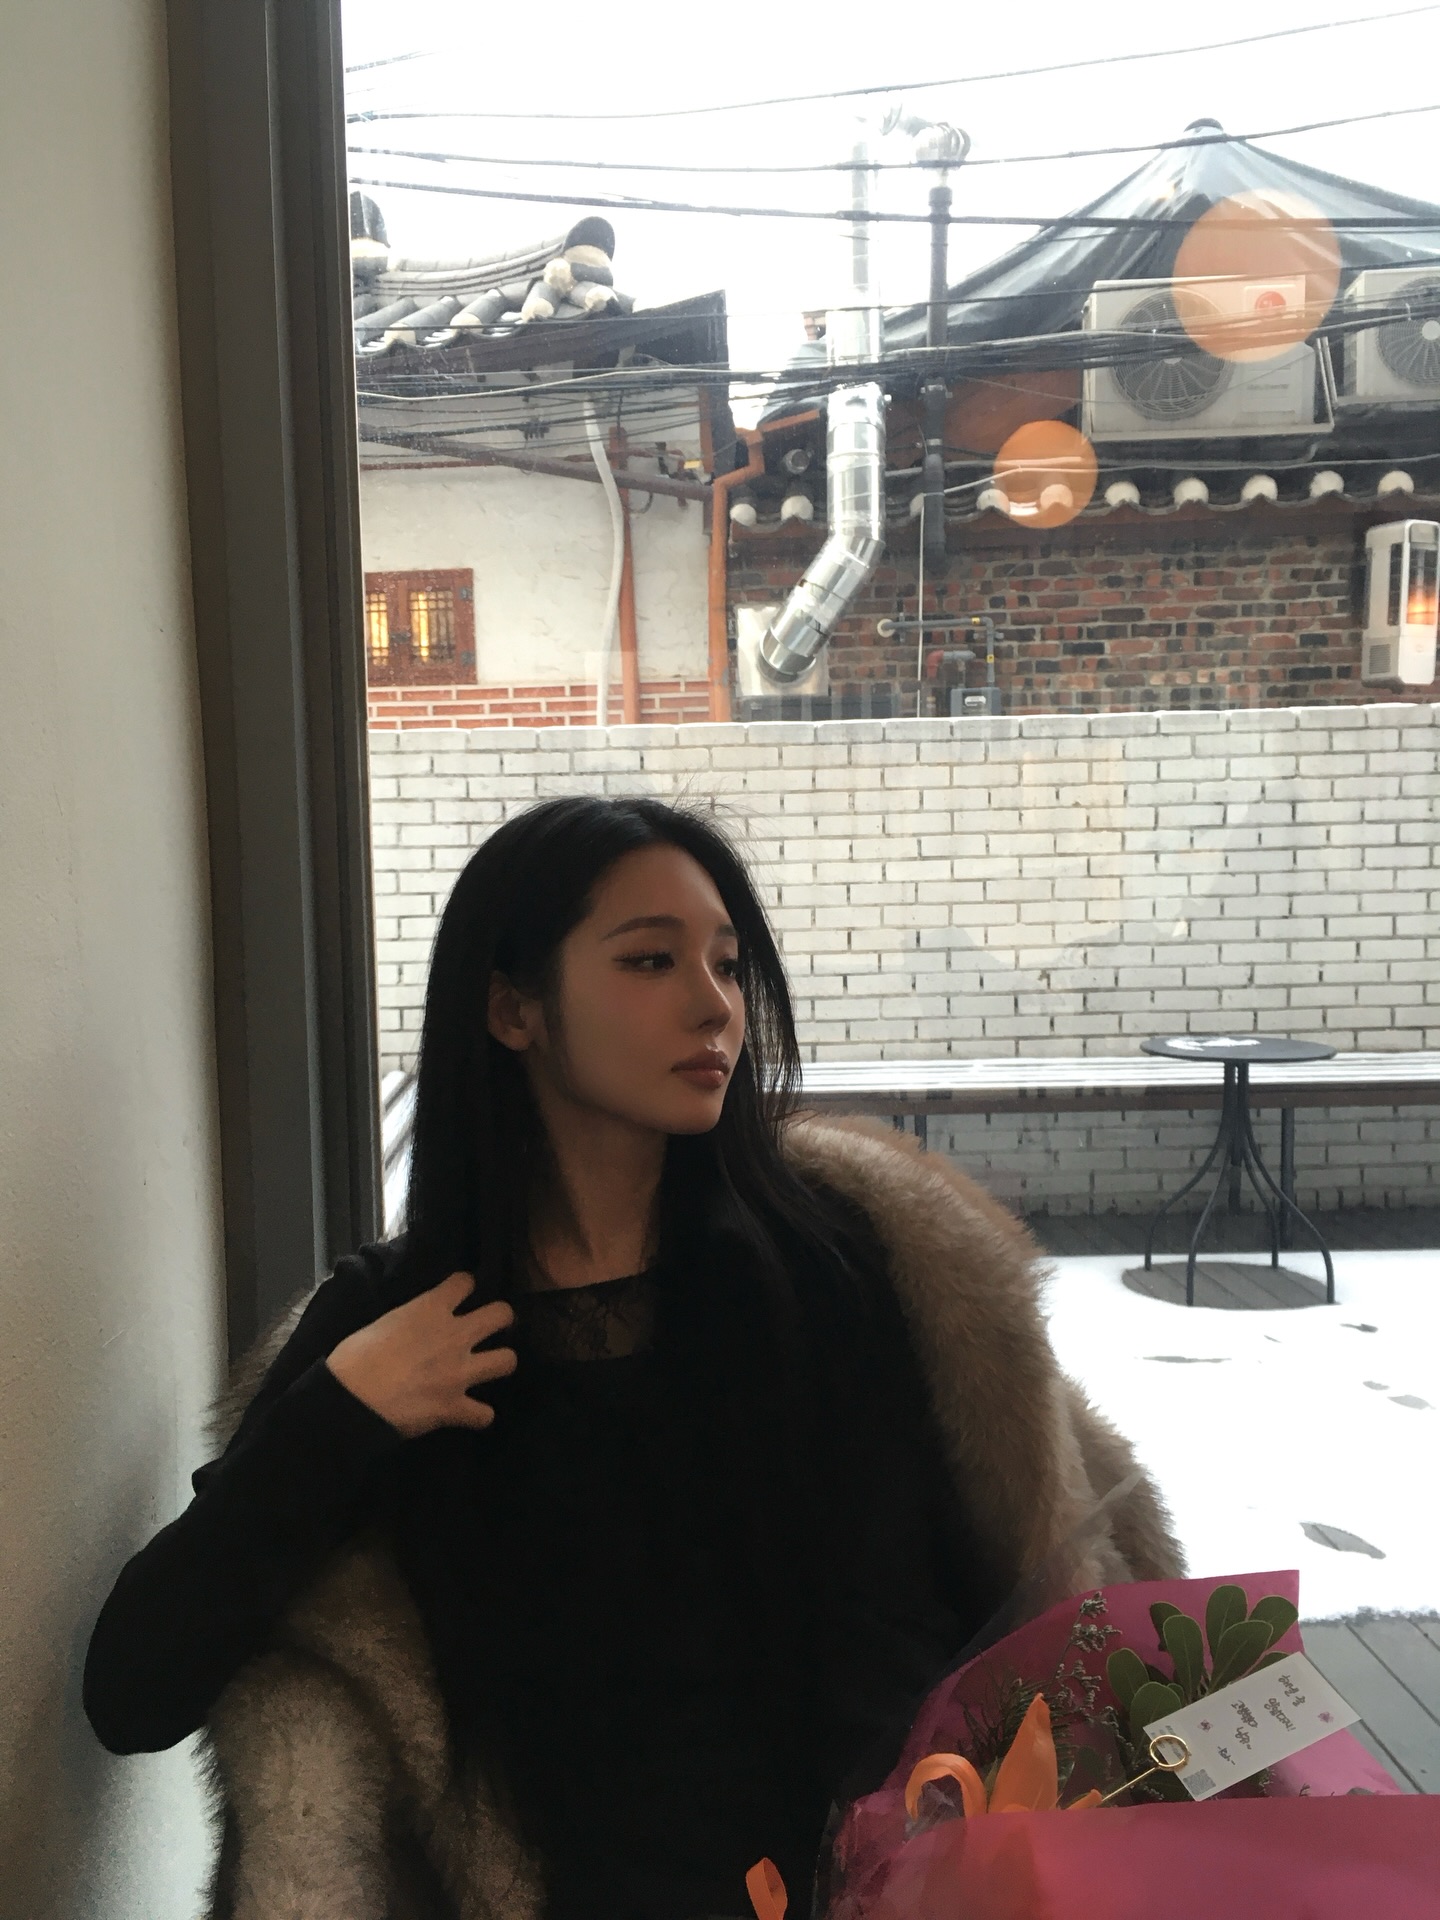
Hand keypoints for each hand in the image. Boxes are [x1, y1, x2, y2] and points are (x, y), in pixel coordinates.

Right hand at [325, 1271, 517, 1437]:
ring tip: (490, 1368)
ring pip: (507, 1361)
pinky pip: (485, 1415)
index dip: (464, 1287)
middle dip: (501, 1319)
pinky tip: (470, 1414)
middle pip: (502, 1314)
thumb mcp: (383, 1323)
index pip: (465, 1282)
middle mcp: (455, 1335)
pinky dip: (478, 1416)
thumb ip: (410, 1320)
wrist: (350, 1400)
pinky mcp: (455, 1407)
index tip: (460, 1294)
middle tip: (490, 1328)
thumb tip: (414, 1327)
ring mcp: (460, 1372)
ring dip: (500, 1364)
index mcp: (431, 1309)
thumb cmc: (353, 1357)